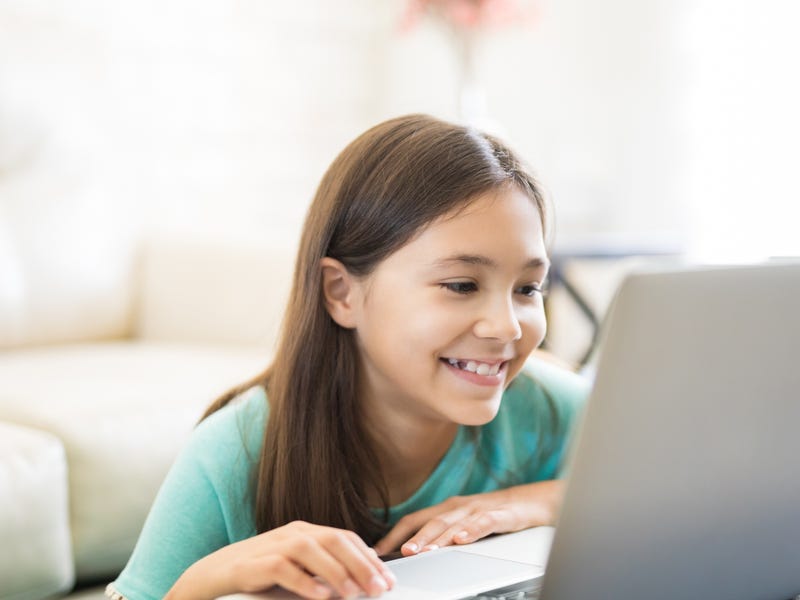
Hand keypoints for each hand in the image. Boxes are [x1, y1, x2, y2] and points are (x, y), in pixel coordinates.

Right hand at [168, 520, 395, 599]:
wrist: (210, 576)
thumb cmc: (256, 574)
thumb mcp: (295, 567)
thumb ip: (322, 567)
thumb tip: (361, 573)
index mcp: (304, 532)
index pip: (344, 538)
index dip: (369, 557)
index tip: (387, 578)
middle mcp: (291, 533)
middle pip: (333, 540)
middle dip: (361, 564)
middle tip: (379, 588)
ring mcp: (271, 546)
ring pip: (311, 549)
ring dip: (336, 572)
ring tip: (354, 593)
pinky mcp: (253, 564)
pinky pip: (282, 568)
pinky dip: (304, 582)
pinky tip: (321, 596)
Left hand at [373, 480, 562, 556]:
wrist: (533, 501)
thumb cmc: (494, 514)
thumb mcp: (464, 522)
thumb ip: (441, 534)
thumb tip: (413, 552)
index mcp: (447, 509)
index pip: (415, 519)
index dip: (395, 534)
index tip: (378, 550)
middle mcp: (459, 507)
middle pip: (432, 522)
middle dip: (414, 538)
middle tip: (400, 553)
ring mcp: (480, 509)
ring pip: (455, 523)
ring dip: (437, 538)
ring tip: (424, 551)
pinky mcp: (503, 514)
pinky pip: (486, 522)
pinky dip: (473, 531)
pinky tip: (462, 541)